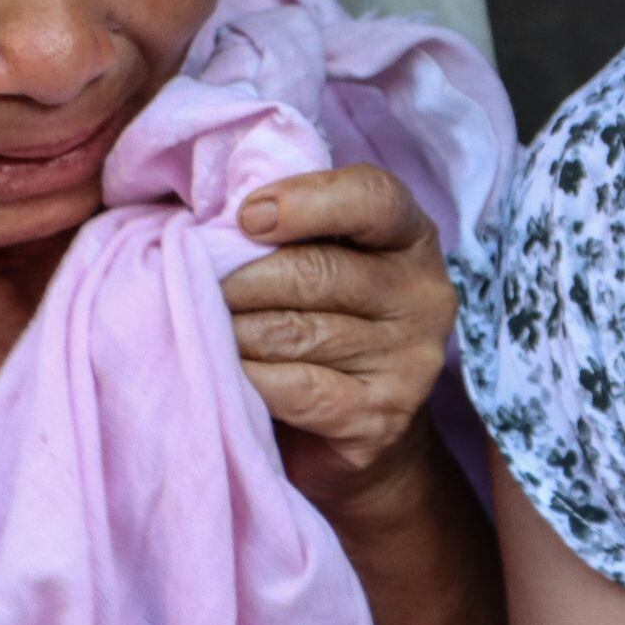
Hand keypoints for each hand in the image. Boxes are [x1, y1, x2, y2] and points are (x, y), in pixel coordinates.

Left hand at [223, 163, 457, 511]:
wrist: (361, 426)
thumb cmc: (322, 319)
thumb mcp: (323, 258)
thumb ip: (290, 228)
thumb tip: (214, 217)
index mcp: (412, 237)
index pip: (374, 198)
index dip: (305, 201)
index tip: (245, 218)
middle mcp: (424, 293)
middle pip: (316, 271)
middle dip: (241, 281)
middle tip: (201, 289)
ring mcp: (409, 358)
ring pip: (294, 332)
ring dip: (233, 332)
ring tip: (210, 332)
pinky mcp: (382, 414)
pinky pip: (294, 388)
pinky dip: (247, 378)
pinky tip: (228, 372)